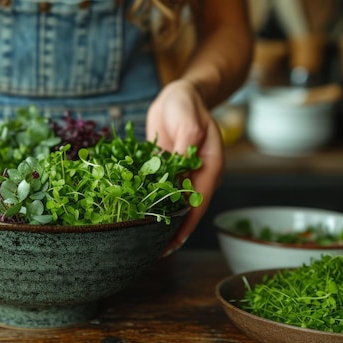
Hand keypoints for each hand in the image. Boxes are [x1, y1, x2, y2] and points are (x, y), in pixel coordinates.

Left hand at [146, 79, 223, 254]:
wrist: (178, 94)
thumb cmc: (186, 105)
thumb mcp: (188, 121)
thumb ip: (185, 146)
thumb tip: (180, 171)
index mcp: (210, 167)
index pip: (198, 203)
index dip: (185, 225)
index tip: (170, 244)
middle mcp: (197, 175)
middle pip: (185, 208)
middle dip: (170, 227)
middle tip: (148, 248)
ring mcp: (181, 173)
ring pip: (170, 201)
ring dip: (157, 217)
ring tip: (138, 237)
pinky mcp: (165, 169)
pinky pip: (157, 189)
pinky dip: (147, 200)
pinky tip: (133, 212)